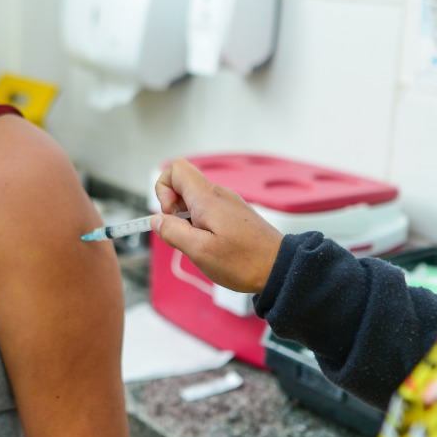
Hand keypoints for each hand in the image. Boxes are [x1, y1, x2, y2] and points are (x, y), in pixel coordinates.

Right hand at [151, 158, 283, 293]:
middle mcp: (218, 194)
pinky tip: (213, 245)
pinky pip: (209, 211)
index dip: (162, 189)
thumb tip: (156, 220)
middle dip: (174, 210)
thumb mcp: (199, 251)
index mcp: (207, 198)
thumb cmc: (243, 261)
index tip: (169, 215)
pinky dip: (202, 225)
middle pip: (183, 186)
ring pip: (195, 201)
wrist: (280, 268)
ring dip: (188, 221)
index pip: (176, 169)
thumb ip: (173, 232)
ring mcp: (228, 203)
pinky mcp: (235, 214)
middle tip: (185, 235)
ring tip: (201, 244)